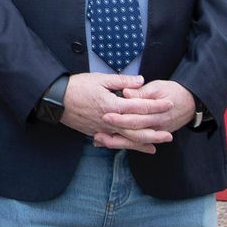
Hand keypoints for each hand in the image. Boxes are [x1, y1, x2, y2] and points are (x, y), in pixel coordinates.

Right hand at [56, 73, 172, 153]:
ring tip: (156, 146)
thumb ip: (122, 81)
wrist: (57, 100)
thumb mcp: (101, 79)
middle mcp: (110, 120)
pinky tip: (132, 147)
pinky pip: (114, 141)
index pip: (140, 106)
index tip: (168, 104)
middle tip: (169, 135)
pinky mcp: (96, 133)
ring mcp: (103, 128)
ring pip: (126, 139)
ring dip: (142, 143)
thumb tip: (140, 81)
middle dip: (154, 133)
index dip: (156, 106)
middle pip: (136, 129)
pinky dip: (125, 145)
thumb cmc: (78, 87)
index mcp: (113, 104)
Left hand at [95, 80, 195, 150]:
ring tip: (99, 141)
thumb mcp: (158, 87)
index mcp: (156, 113)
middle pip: (132, 132)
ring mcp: (154, 132)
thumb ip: (142, 92)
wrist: (191, 103)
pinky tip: (108, 143)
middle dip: (114, 133)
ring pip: (133, 141)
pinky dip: (123, 144)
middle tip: (97, 132)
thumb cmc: (173, 92)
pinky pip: (137, 142)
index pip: (135, 117)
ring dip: (116, 142)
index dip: (120, 117)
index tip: (105, 115)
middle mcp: (155, 126)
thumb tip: (126, 93)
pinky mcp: (152, 135)